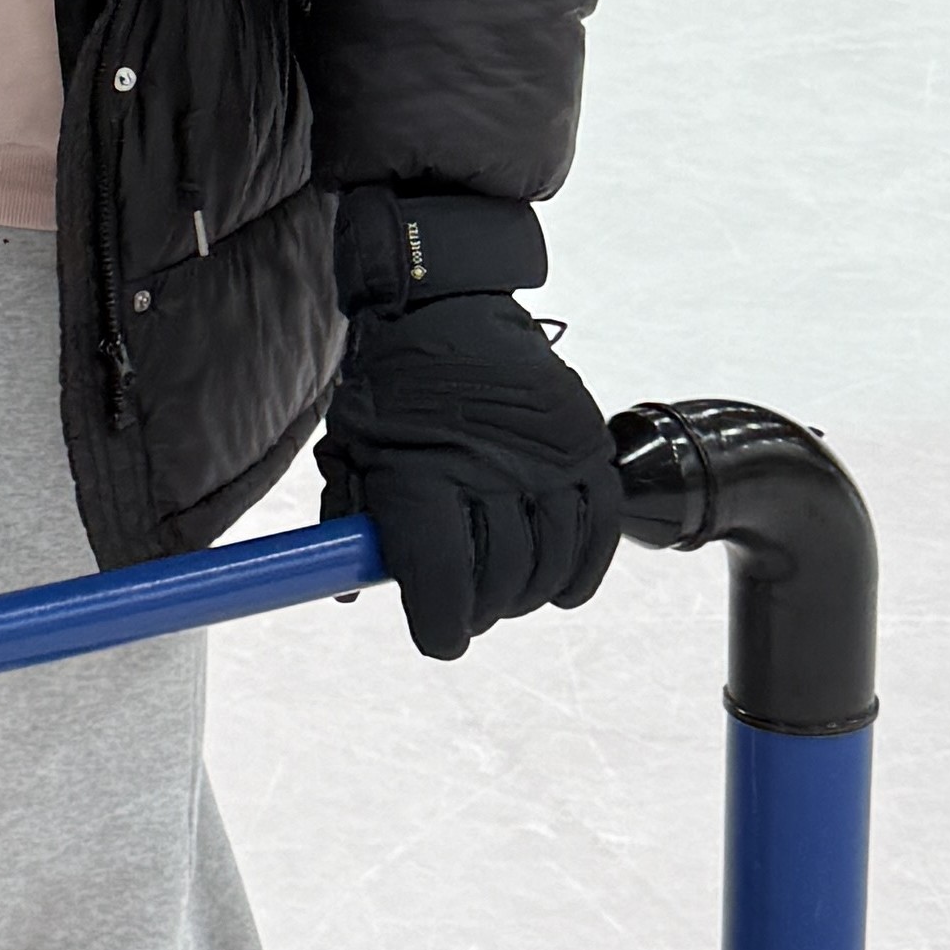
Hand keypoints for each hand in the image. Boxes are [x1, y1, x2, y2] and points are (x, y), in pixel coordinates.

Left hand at [319, 222, 619, 666]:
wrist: (446, 310)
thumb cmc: (390, 389)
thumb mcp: (350, 450)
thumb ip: (350, 524)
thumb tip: (352, 591)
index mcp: (422, 476)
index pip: (443, 582)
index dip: (441, 628)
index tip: (439, 638)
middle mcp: (491, 470)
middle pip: (501, 582)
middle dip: (479, 611)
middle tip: (466, 610)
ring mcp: (548, 459)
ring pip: (552, 564)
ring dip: (528, 595)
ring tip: (506, 592)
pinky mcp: (587, 448)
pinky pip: (600, 532)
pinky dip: (582, 571)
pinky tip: (559, 585)